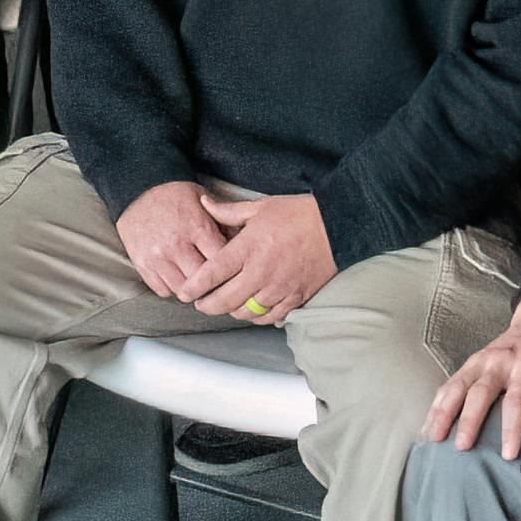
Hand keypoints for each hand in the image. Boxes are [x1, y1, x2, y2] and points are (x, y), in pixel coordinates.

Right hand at [112, 182, 234, 305]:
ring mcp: (157, 256)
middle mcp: (176, 244)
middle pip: (203, 280)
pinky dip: (172, 287)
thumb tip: (241, 243)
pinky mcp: (142, 264)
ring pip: (183, 290)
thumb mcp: (202, 199)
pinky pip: (163, 290)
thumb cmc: (173, 196)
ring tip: (196, 280)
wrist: (135, 190)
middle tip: (217, 281)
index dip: (229, 267)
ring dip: (192, 289)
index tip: (231, 269)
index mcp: (195, 227)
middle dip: (212, 282)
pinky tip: (177, 276)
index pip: (221, 260)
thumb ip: (222, 221)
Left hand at [179, 193, 336, 326]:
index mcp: (248, 249)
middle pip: (224, 301)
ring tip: (226, 304)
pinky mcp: (295, 297)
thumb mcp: (259, 207)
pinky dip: (257, 317)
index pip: (212, 274)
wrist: (336, 227)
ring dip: (231, 311)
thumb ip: (228, 211)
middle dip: (207, 306)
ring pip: (245, 313)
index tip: (184, 293)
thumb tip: (204, 202)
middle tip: (201, 303)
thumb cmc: (297, 214)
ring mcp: (278, 288)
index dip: (193, 287)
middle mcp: (260, 272)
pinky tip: (252, 309)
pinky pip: (269, 317)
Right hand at [423, 286, 520, 457]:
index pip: (518, 399)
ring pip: (458, 386)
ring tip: (434, 437)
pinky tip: (429, 424)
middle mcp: (502, 362)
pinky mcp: (471, 363)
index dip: (512, 427)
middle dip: (470, 420)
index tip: (508, 454)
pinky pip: (450, 383)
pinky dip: (438, 403)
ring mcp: (482, 361)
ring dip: (444, 410)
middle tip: (462, 447)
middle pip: (481, 392)